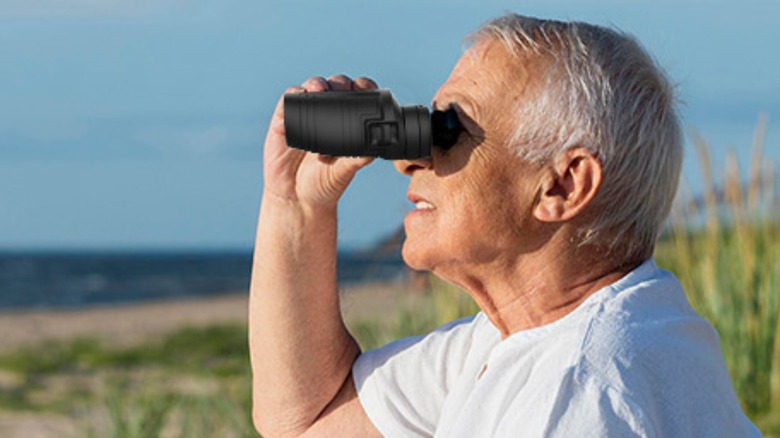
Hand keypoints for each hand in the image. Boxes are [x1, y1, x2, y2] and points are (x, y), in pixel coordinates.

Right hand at [262, 74, 377, 208]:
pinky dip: (293, 95)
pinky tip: (299, 94)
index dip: (361, 88)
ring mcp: (303, 116)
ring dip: (316, 83)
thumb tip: (373, 150)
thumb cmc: (324, 183)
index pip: (355, 97)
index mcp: (345, 123)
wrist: (297, 199)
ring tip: (321, 88)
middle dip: (340, 82)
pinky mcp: (283, 122)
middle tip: (344, 87)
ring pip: (310, 89)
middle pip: (334, 88)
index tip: (365, 86)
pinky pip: (287, 102)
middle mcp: (325, 115)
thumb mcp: (344, 172)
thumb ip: (357, 159)